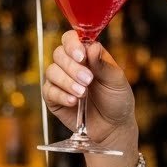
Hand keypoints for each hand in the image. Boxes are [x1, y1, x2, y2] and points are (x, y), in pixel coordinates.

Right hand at [42, 30, 136, 146]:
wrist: (113, 127)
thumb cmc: (117, 100)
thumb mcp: (117, 81)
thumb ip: (103, 64)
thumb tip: (91, 46)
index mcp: (87, 55)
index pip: (70, 39)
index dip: (72, 44)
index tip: (82, 56)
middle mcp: (71, 64)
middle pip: (59, 54)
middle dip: (72, 67)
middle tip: (88, 80)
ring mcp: (60, 81)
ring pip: (51, 71)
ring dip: (67, 82)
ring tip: (83, 94)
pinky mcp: (53, 98)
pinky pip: (48, 91)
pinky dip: (61, 95)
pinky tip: (74, 102)